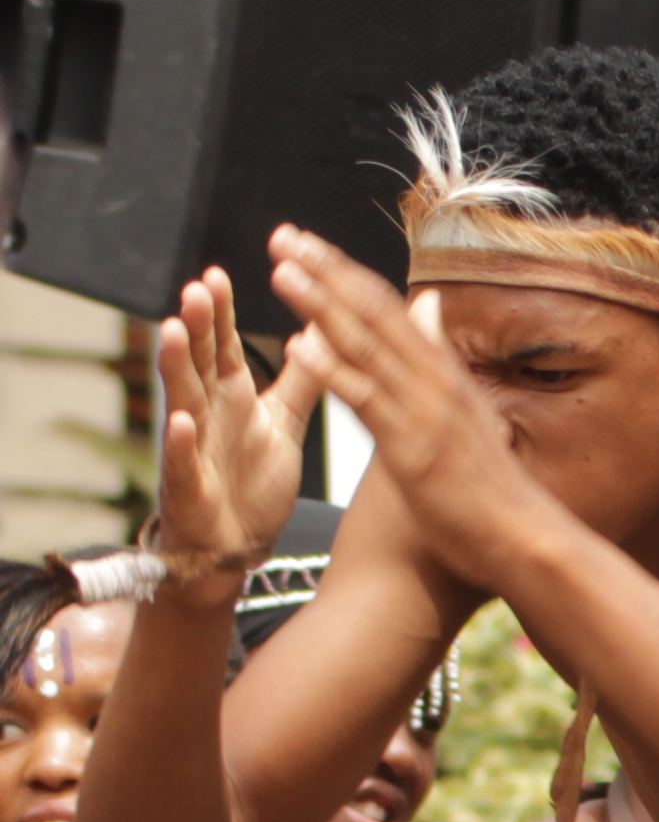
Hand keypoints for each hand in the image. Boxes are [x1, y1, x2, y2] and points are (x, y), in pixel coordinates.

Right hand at [147, 272, 324, 600]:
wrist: (236, 545)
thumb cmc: (253, 480)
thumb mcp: (283, 422)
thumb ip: (300, 380)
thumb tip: (321, 334)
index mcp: (231, 396)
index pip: (224, 345)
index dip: (220, 313)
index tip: (217, 275)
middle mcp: (207, 413)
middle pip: (199, 361)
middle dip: (197, 325)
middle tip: (198, 287)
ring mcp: (194, 446)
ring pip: (181, 399)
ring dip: (176, 366)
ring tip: (175, 332)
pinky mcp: (190, 486)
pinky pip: (182, 462)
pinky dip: (179, 442)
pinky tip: (180, 422)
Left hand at [270, 230, 550, 595]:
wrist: (526, 538)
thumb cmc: (493, 486)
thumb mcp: (466, 406)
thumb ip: (437, 354)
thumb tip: (426, 303)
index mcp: (442, 371)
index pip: (386, 306)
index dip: (342, 271)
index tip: (304, 243)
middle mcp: (434, 381)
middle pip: (373, 313)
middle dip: (325, 272)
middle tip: (284, 237)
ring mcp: (424, 412)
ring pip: (367, 347)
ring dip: (322, 306)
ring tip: (284, 271)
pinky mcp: (413, 448)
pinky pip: (367, 402)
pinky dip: (334, 371)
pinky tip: (301, 346)